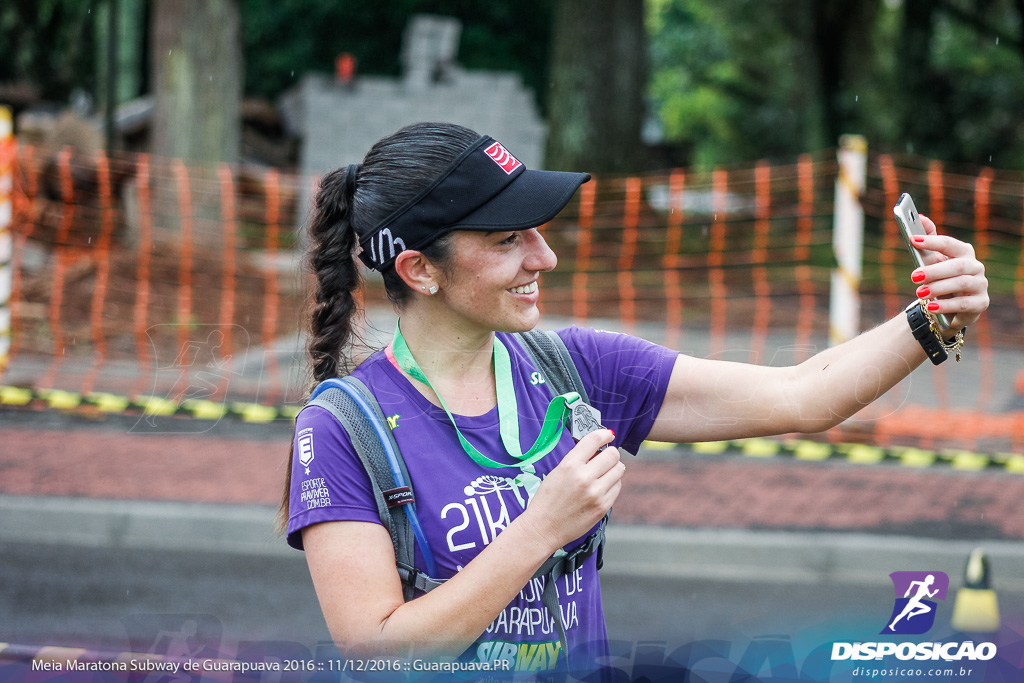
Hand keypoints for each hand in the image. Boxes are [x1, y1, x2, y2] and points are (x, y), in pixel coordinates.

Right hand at [519, 429, 622, 550]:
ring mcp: (595, 493)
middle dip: (611, 453)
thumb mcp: (557, 473)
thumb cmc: (547, 500)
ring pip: (619, 470)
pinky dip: (612, 484)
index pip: (593, 440)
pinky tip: (602, 487)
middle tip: (606, 457)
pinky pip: (617, 487)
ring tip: (603, 473)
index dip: (604, 434)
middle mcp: (584, 478)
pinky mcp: (603, 506)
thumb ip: (577, 460)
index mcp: (569, 465)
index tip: (607, 435)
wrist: (544, 527)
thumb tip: (597, 449)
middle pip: (612, 455)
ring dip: (613, 468)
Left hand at [911, 215, 989, 329]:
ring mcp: (980, 284)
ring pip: (961, 283)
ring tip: (920, 293)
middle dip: (934, 270)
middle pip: (956, 265)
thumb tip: (921, 217)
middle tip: (914, 276)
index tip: (912, 239)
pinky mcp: (981, 303)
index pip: (949, 244)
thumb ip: (928, 239)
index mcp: (964, 252)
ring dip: (938, 288)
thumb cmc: (939, 278)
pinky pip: (964, 304)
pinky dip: (946, 305)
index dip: (932, 241)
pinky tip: (931, 307)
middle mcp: (976, 266)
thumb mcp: (932, 259)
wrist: (949, 307)